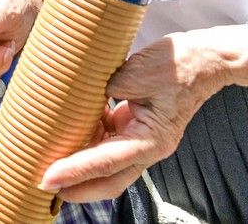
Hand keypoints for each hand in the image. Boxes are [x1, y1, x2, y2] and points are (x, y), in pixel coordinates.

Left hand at [40, 25, 247, 201]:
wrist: (203, 59)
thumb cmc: (176, 65)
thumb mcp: (136, 73)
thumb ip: (106, 90)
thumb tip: (80, 98)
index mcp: (151, 139)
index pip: (105, 163)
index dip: (74, 172)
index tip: (48, 178)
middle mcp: (148, 146)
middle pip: (109, 180)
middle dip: (77, 188)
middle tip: (44, 186)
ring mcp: (143, 139)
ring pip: (109, 165)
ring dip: (82, 169)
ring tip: (51, 165)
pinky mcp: (138, 127)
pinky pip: (110, 143)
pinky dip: (89, 144)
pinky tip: (69, 136)